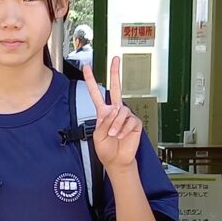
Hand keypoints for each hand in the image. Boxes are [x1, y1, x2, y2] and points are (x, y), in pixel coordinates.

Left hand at [82, 56, 142, 172]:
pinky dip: (124, 129)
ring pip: (121, 111)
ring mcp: (125, 116)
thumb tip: (113, 112)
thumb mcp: (98, 135)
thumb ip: (104, 122)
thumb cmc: (106, 149)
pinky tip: (122, 135)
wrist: (117, 160)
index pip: (96, 94)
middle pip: (115, 88)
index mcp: (103, 113)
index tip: (87, 68)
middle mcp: (115, 111)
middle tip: (115, 59)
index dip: (91, 81)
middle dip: (115, 73)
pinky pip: (129, 121)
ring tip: (114, 134)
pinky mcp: (135, 122)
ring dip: (116, 124)